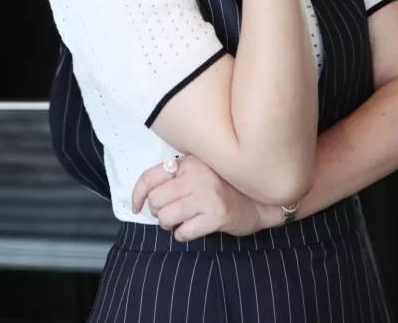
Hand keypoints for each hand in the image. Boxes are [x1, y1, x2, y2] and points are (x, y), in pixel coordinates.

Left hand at [131, 154, 268, 241]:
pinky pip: (183, 233)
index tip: (136, 207)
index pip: (150, 177)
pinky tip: (192, 229)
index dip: (138, 194)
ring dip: (169, 226)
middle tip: (170, 214)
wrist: (261, 200)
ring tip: (180, 222)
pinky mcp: (216, 215)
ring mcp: (206, 195)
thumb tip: (148, 194)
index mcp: (189, 161)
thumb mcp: (201, 170)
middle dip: (159, 212)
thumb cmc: (227, 186)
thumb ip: (178, 174)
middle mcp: (196, 175)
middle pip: (156, 200)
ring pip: (166, 218)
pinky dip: (182, 235)